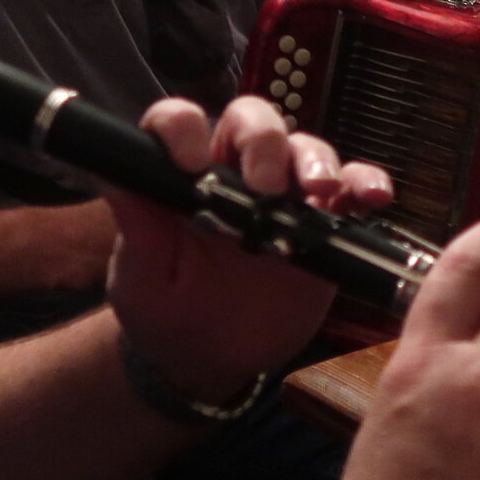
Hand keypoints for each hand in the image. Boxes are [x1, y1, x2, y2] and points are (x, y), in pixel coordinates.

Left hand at [103, 96, 392, 403]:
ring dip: (318, 162)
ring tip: (320, 193)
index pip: (178, 121)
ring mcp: (284, 193)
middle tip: (266, 184)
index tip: (189, 162)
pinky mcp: (325, 222)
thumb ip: (134, 225)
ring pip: (306, 149)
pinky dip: (366, 183)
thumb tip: (107, 171)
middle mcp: (234, 169)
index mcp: (181, 173)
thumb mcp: (140, 275)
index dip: (183, 128)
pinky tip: (372, 198)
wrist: (210, 359)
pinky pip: (351, 188)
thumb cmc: (164, 311)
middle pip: (253, 121)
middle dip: (264, 141)